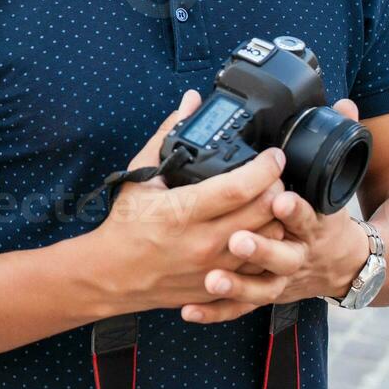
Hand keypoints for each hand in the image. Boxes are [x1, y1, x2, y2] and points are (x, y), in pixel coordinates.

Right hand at [85, 90, 299, 315]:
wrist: (110, 275)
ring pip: (268, 241)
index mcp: (182, 212)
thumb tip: (189, 101)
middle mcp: (202, 242)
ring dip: (275, 218)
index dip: (265, 168)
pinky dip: (267, 247)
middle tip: (274, 177)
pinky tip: (259, 232)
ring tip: (269, 202)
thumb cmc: (125, 226)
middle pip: (263, 213)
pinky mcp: (218, 286)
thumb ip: (167, 136)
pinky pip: (260, 268)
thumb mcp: (139, 177)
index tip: (274, 155)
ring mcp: (213, 268)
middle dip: (277, 189)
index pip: (239, 188)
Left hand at [180, 98, 372, 324]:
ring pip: (259, 287)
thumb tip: (343, 102)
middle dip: (258, 248)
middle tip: (233, 240)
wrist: (344, 267)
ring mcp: (280, 280)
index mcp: (311, 223)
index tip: (279, 198)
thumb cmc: (328, 218)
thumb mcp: (335, 182)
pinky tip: (189, 309)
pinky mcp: (264, 296)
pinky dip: (215, 311)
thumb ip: (336, 139)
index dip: (294, 209)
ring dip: (234, 284)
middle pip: (280, 254)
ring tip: (210, 278)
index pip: (305, 214)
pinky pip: (238, 310)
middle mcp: (296, 254)